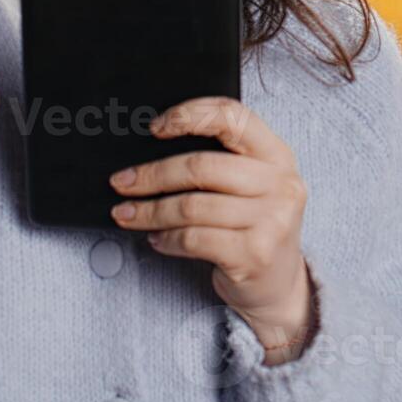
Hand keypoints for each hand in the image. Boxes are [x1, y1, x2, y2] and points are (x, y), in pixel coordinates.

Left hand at [108, 97, 314, 363]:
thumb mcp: (253, 186)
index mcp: (277, 155)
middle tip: (121, 182)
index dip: (191, 115)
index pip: (233, 117)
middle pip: (201, 167)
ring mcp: (271, 221)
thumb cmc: (254, 228)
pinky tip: (157, 239)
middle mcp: (280, 184)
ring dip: (150, 211)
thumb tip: (154, 148)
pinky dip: (167, 239)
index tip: (156, 128)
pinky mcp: (254, 254)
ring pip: (191, 206)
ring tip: (128, 215)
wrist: (279, 287)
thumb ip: (222, 161)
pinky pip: (194, 239)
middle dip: (152, 175)